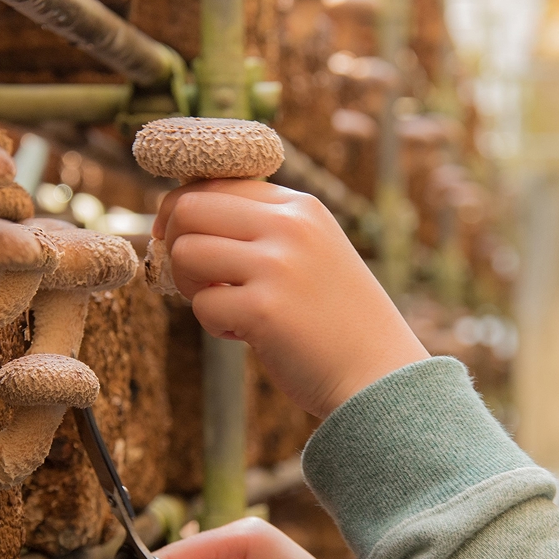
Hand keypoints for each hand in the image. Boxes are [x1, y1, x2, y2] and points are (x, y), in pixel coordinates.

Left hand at [154, 179, 429, 417]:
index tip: (185, 242)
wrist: (381, 374)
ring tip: (226, 308)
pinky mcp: (263, 310)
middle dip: (176, 244)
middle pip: (188, 208)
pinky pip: (202, 306)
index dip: (185, 212)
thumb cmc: (340, 320)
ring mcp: (278, 267)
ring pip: (186, 253)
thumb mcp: (314, 252)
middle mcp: (290, 227)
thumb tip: (180, 215)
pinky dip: (216, 327)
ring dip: (192, 287)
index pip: (216, 183)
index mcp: (301, 207)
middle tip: (198, 280)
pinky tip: (249, 335)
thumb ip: (265, 228)